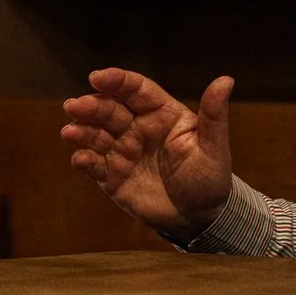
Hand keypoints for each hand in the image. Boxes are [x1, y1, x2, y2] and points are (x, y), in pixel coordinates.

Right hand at [61, 68, 235, 241]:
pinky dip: (84, 160)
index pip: (136, 90)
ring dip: (81, 131)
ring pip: (96, 134)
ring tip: (69, 132)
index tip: (98, 77)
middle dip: (91, 106)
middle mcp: (138, 128)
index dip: (117, 81)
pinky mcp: (112, 176)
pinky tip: (79, 159)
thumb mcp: (214, 147)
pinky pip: (94, 164)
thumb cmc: (209, 178)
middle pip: (110, 110)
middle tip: (74, 106)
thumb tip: (226, 80)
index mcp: (162, 113)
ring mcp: (123, 151)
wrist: (199, 217)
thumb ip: (214, 115)